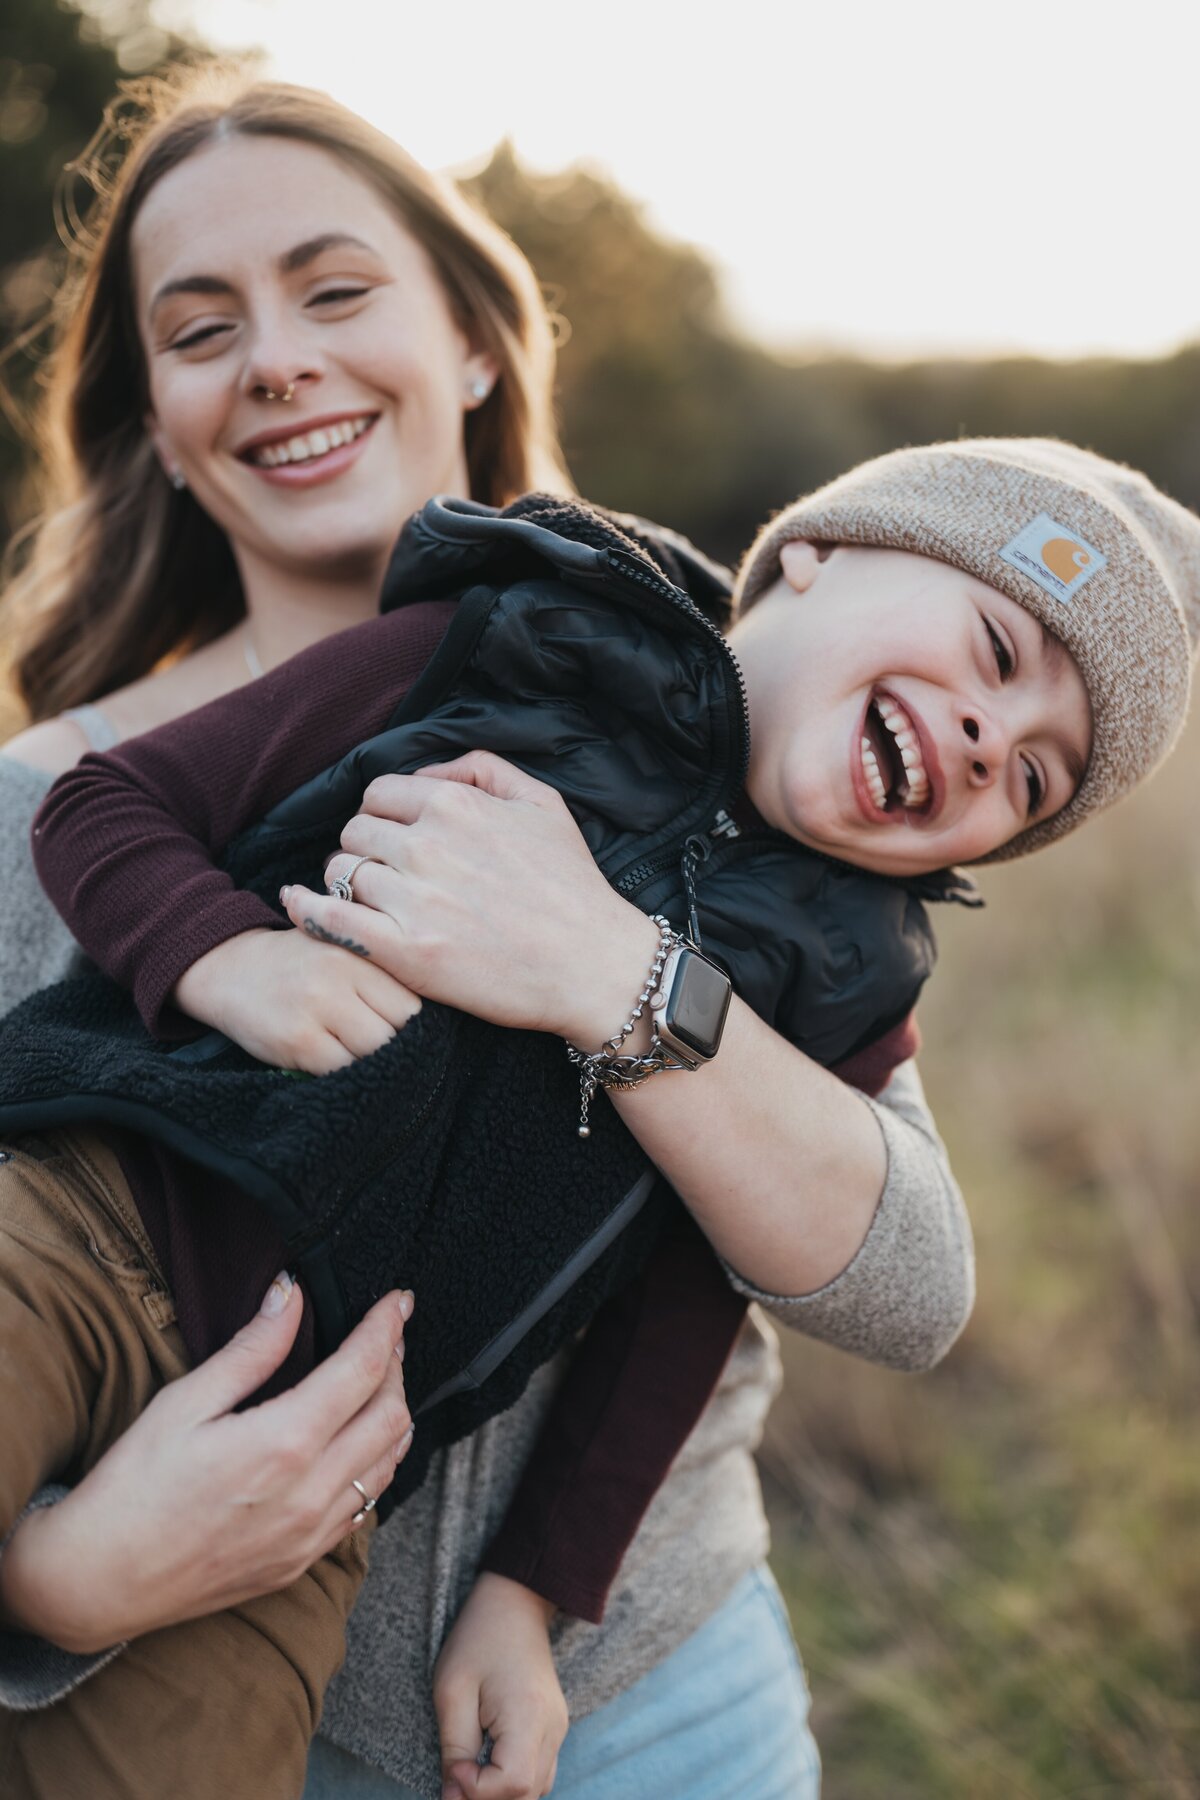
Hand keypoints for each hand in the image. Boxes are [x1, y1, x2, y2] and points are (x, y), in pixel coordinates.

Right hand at [0, 1279, 414, 1654]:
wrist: (100, 1581)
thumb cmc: (132, 1486)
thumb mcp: (184, 1402)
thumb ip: (251, 1349)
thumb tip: (291, 1294)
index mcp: (282, 1443)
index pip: (363, 1370)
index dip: (387, 1327)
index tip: (398, 1300)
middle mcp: (310, 1493)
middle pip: (392, 1416)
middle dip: (397, 1367)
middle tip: (387, 1336)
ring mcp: (310, 1535)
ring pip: (389, 1465)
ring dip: (393, 1416)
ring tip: (378, 1382)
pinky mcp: (302, 1562)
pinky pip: (364, 1507)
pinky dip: (376, 1465)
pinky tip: (355, 1444)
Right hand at [173, 924, 421, 1073]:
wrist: (228, 967)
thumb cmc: (296, 960)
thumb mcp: (338, 946)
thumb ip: (379, 970)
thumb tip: (432, 1013)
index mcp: (356, 952)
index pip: (412, 1000)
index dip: (419, 1024)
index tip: (415, 1035)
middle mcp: (338, 977)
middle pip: (399, 1028)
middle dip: (403, 1046)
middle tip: (399, 1055)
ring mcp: (316, 1010)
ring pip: (376, 1053)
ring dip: (380, 1064)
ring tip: (376, 1064)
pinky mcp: (296, 1042)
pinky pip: (343, 1071)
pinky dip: (352, 1076)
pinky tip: (347, 1069)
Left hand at [280, 752, 660, 1049]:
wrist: (593, 966)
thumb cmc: (573, 886)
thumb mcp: (543, 803)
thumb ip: (481, 768)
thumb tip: (427, 772)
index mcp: (455, 805)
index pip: (379, 794)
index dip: (382, 816)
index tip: (394, 840)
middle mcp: (428, 845)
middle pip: (355, 832)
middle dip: (364, 849)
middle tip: (383, 874)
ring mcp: (414, 900)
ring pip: (341, 873)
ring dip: (347, 883)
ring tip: (368, 901)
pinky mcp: (406, 952)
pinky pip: (330, 920)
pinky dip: (307, 911)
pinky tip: (300, 907)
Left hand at [434, 1572, 567, 1799]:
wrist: (514, 1603)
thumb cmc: (479, 1639)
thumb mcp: (452, 1691)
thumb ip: (454, 1749)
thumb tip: (452, 1797)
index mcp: (529, 1715)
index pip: (512, 1783)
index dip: (476, 1790)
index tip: (453, 1768)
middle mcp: (553, 1728)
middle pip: (527, 1794)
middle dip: (487, 1796)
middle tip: (457, 1774)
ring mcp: (559, 1728)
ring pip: (535, 1789)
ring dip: (501, 1790)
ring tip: (471, 1768)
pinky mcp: (555, 1727)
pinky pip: (539, 1772)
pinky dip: (514, 1778)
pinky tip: (490, 1760)